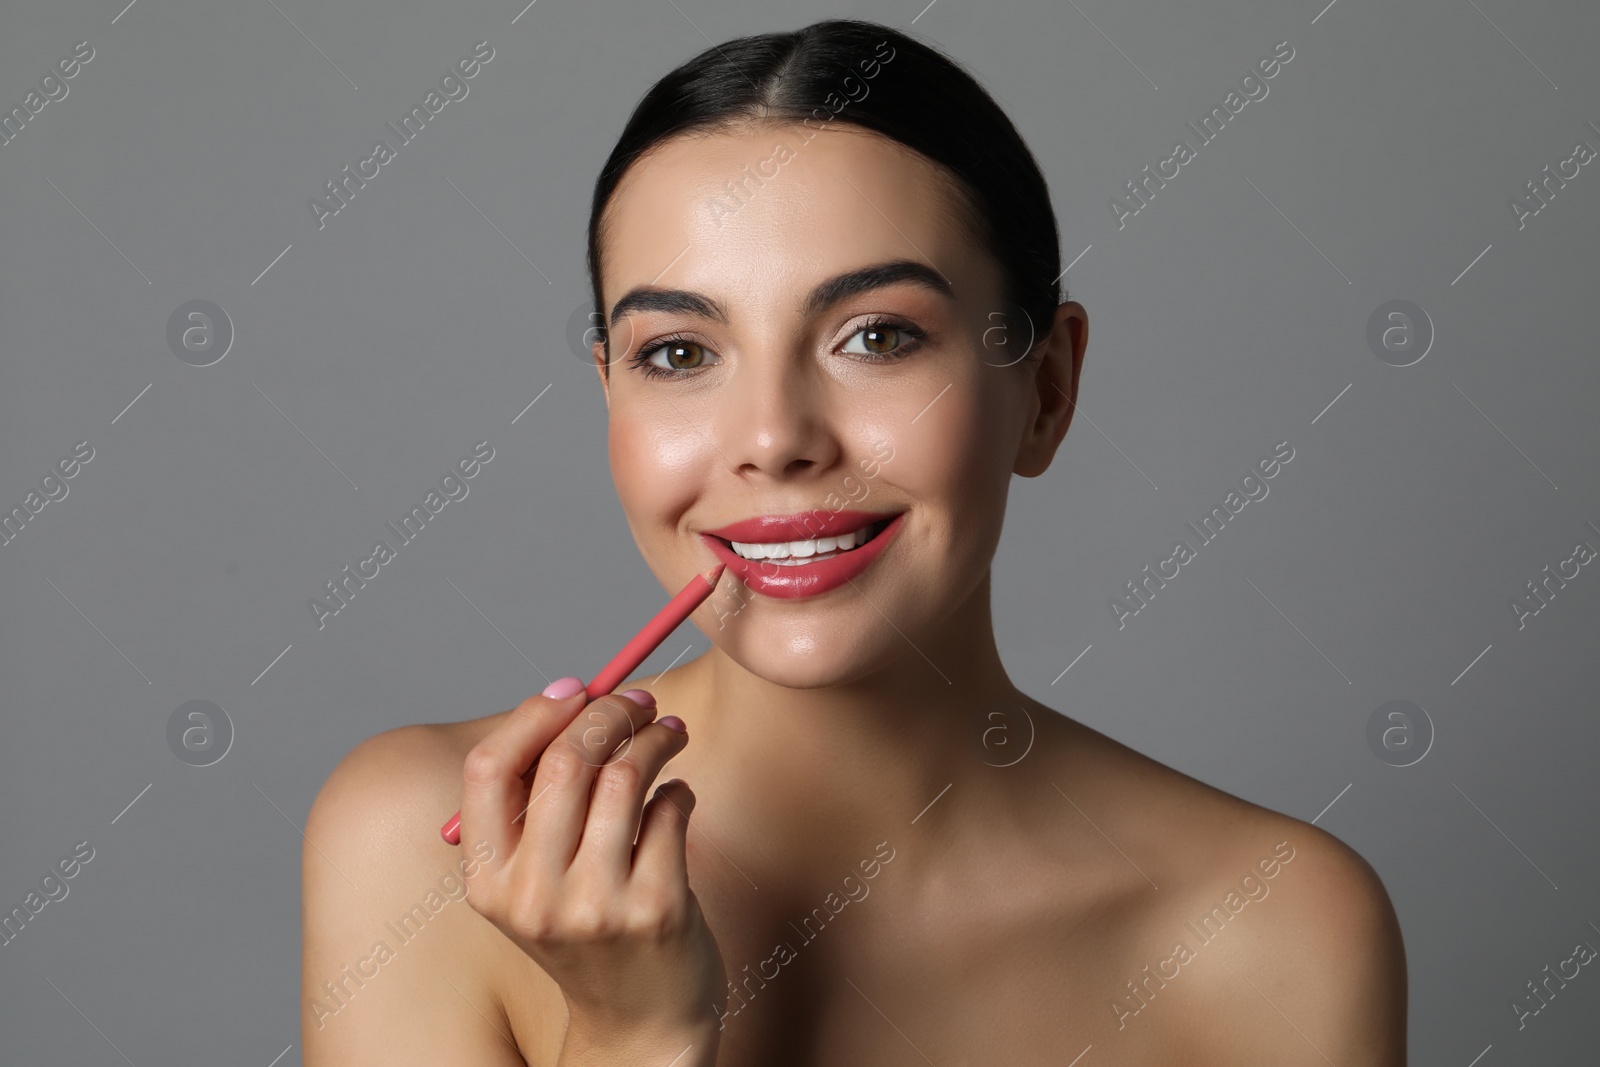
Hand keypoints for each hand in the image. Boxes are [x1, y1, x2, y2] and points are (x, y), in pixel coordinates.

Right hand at [457, 679, 726, 1050]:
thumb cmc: (588, 929)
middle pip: (563, 762)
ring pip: (624, 777)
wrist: (639, 1024)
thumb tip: (571, 695)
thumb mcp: (535, 881)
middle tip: (639, 700)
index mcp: (487, 882)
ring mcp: (595, 907)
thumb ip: (537, 802)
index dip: (533, 715)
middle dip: (609, 713)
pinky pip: (671, 810)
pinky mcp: (656, 910)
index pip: (488, 770)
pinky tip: (678, 796)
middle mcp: (533, 897)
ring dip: (655, 737)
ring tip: (670, 732)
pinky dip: (680, 788)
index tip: (575, 688)